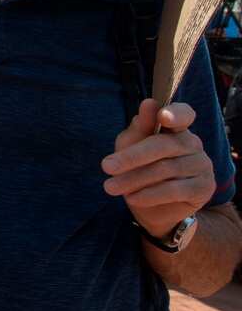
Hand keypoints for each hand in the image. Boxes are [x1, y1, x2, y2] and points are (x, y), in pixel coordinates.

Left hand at [102, 98, 216, 239]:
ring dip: (134, 179)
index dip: (175, 113)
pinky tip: (132, 198)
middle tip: (106, 167)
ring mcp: (202, 165)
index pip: (184, 114)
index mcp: (177, 127)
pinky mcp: (204, 188)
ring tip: (110, 187)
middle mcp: (193, 143)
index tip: (162, 116)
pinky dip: (149, 194)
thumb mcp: (131, 145)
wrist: (154, 207)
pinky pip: (174, 190)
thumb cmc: (139, 167)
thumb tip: (149, 103)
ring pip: (165, 169)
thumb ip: (139, 127)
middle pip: (163, 145)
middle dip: (131, 157)